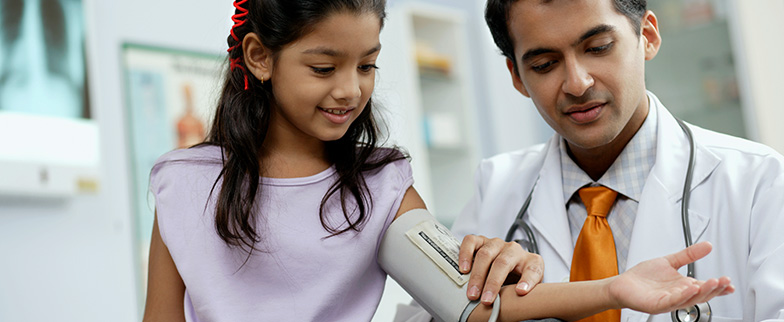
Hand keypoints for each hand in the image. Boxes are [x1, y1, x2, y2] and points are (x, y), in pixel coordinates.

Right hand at [458, 235, 543, 304]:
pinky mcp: (481, 241)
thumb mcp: (524, 289)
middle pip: (503, 263)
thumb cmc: (516, 281)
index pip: (532, 269)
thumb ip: (520, 295)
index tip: (520, 292)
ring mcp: (497, 244)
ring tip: (472, 292)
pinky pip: (471, 242)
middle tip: (486, 300)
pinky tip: (463, 269)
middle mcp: (514, 250)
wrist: (508, 269)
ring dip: (477, 275)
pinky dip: (465, 255)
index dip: (527, 280)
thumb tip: (512, 307)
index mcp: (531, 262)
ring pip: (485, 254)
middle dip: (493, 283)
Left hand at [608, 241, 733, 313]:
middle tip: (725, 281)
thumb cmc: (645, 277)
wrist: (623, 284)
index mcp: (684, 286)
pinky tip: (689, 287)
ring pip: (689, 299)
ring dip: (702, 291)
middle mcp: (678, 295)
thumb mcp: (670, 261)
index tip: (730, 283)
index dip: (718, 286)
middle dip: (715, 289)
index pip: (705, 288)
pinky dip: (682, 295)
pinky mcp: (657, 304)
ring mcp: (668, 301)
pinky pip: (672, 301)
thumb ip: (688, 254)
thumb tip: (707, 245)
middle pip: (701, 295)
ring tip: (713, 282)